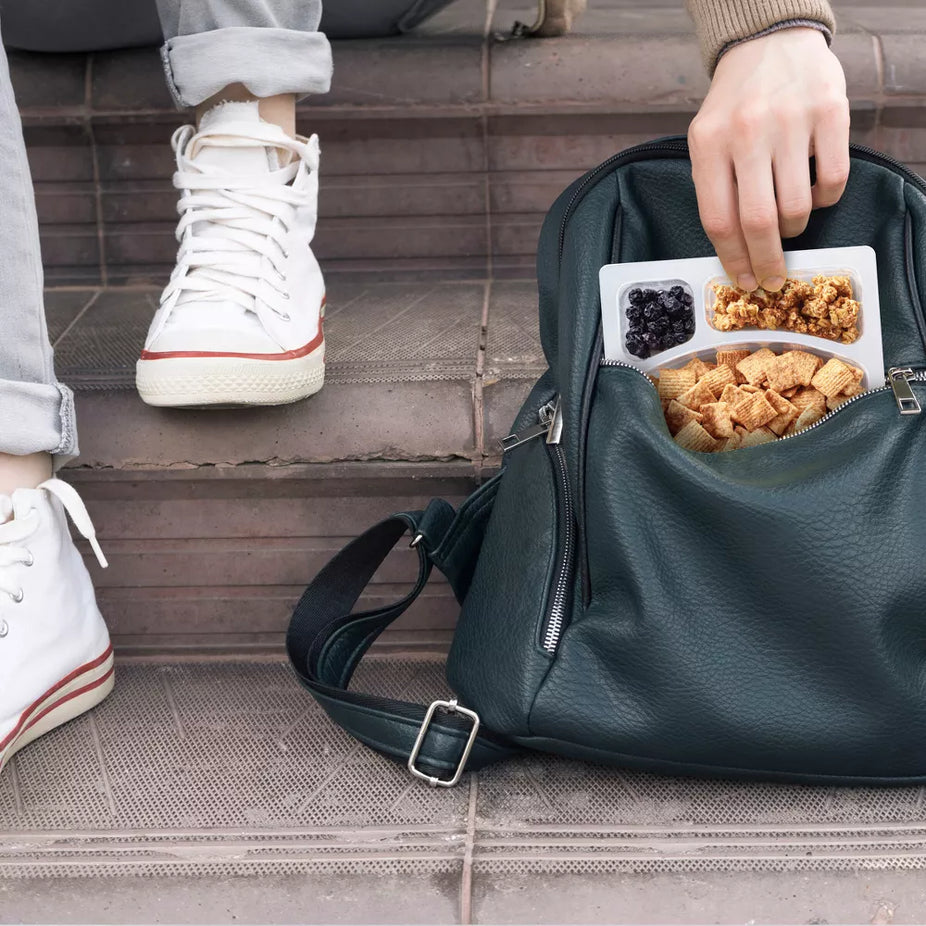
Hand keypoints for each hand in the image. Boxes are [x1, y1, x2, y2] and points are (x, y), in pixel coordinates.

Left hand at [688, 27, 849, 291]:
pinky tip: (813, 193)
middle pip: (758, 222)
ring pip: (797, 207)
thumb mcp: (706, 140)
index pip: (718, 221)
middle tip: (773, 280)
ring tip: (788, 222)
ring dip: (794, 229)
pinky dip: (824, 200)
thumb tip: (733, 251)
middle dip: (766, 261)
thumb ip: (714, 188)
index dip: (733, 260)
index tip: (745, 282)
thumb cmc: (734, 105)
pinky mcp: (830, 112)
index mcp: (709, 144)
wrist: (768, 43)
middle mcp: (748, 132)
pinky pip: (832, 181)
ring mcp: (791, 121)